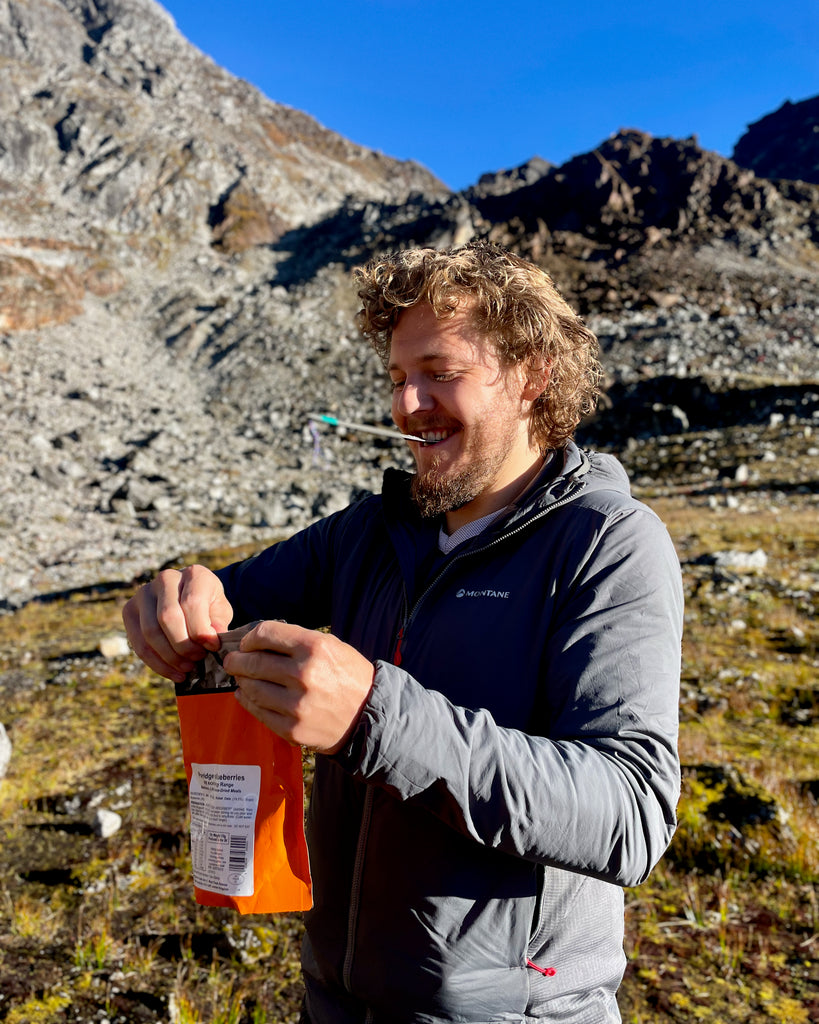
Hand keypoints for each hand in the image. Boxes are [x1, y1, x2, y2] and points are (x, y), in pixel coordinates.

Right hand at [122, 565, 232, 681]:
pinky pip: (138, 643)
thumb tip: (214, 637)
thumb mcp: (221, 611)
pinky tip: (173, 673)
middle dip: (184, 645)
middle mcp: (166, 579)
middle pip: (168, 617)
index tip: (213, 647)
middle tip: (198, 660)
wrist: (189, 598)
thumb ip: (219, 623)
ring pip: (150, 632)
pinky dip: (157, 664)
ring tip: (187, 668)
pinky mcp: (130, 610)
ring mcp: (144, 593)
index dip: (201, 631)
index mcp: (193, 574)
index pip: (192, 603)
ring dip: (170, 657)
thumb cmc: (209, 606)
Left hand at [224, 620, 373, 754]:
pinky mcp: (292, 729)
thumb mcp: (331, 646)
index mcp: (314, 647)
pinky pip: (258, 711)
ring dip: (242, 681)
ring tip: (242, 678)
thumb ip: (296, 641)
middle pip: (254, 661)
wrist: (370, 715)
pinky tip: (246, 695)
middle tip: (232, 660)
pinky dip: (247, 701)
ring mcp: (296, 705)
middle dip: (237, 660)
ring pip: (252, 688)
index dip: (250, 637)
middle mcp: (304, 674)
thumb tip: (257, 641)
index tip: (247, 643)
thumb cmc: (348, 676)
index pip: (266, 634)